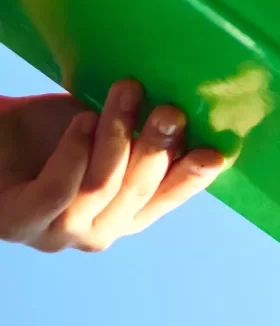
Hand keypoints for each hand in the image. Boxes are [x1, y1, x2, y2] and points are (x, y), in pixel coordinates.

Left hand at [0, 80, 229, 252]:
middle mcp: (95, 232)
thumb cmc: (46, 131)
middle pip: (136, 192)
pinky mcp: (17, 221)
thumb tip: (196, 112)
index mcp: (123, 214)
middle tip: (170, 109)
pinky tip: (83, 120)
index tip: (214, 152)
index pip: (166, 200)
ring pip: (102, 187)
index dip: (191, 179)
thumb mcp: (107, 128)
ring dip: (118, 135)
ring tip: (126, 92)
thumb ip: (145, 133)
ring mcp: (55, 233)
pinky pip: (59, 191)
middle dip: (159, 147)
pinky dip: (76, 152)